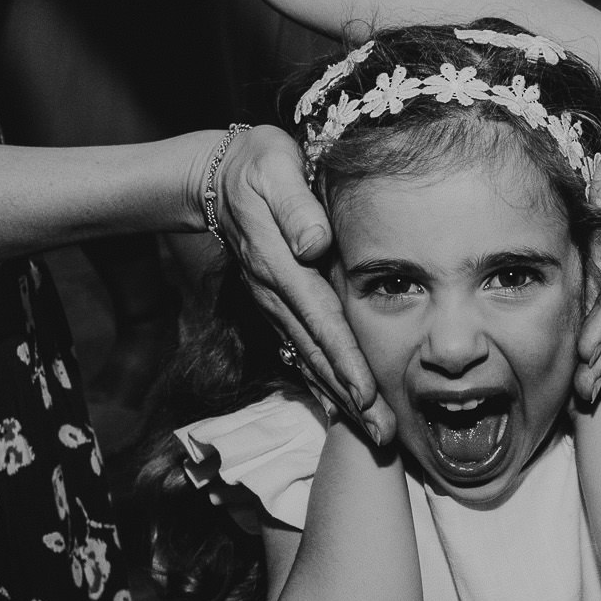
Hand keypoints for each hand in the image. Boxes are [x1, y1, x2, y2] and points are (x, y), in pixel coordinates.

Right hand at [206, 126, 394, 444]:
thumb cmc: (258, 164)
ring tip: (373, 433)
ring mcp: (274, 303)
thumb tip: (314, 243)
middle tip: (383, 436)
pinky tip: (343, 406)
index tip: (366, 392)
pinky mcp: (277, 305)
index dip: (343, 357)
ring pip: (311, 359)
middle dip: (350, 398)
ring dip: (342, 399)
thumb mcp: (274, 167)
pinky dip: (324, 382)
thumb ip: (295, 206)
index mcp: (281, 264)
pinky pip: (303, 350)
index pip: (320, 318)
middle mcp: (276, 293)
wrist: (218, 174)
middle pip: (319, 353)